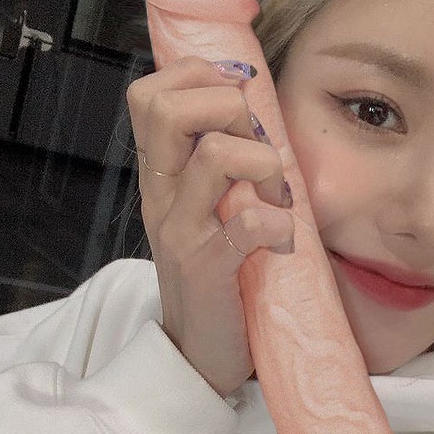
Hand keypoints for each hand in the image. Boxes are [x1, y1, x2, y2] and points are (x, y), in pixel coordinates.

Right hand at [126, 57, 293, 396]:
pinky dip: (277, 225)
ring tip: (277, 198)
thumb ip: (216, 165)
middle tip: (255, 148)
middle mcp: (161, 197)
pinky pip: (246, 224)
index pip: (151, 93)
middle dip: (225, 106)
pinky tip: (283, 243)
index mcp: (161, 177)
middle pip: (164, 105)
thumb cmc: (216, 279)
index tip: (239, 105)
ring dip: (262, 164)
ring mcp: (180, 232)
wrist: (197, 356)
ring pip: (212, 154)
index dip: (198, 78)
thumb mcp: (204, 211)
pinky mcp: (207, 270)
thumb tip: (250, 111)